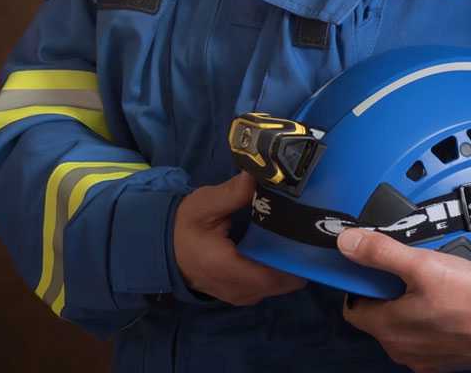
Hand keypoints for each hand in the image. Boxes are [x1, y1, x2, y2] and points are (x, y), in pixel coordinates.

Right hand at [171, 173, 306, 305]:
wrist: (162, 250)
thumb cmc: (182, 228)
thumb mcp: (205, 205)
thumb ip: (234, 193)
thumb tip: (262, 174)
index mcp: (229, 269)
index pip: (276, 274)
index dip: (296, 258)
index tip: (308, 234)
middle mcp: (239, 290)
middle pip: (283, 282)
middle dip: (297, 260)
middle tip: (306, 231)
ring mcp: (241, 296)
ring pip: (278, 287)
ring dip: (287, 267)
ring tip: (296, 238)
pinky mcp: (240, 295)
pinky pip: (267, 287)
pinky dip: (276, 272)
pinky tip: (279, 249)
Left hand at [335, 229, 470, 370]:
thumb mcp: (422, 264)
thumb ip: (381, 252)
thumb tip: (347, 242)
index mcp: (388, 328)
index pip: (353, 308)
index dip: (360, 287)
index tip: (375, 271)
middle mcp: (401, 350)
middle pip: (377, 319)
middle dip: (386, 296)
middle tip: (409, 274)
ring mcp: (423, 359)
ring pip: (402, 329)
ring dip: (408, 309)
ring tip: (431, 287)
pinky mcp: (443, 361)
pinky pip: (424, 339)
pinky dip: (428, 323)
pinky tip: (446, 305)